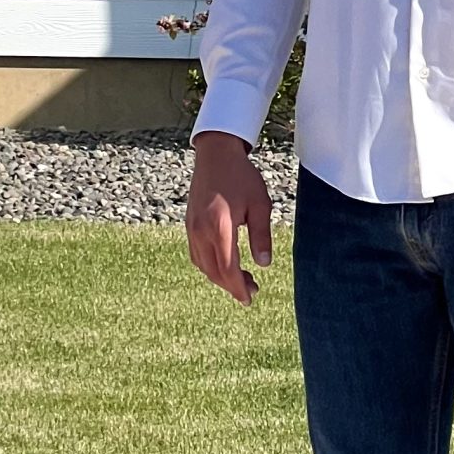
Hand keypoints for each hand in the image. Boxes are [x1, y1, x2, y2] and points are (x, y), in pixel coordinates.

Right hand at [186, 133, 274, 304]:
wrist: (215, 155)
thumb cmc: (241, 176)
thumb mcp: (260, 204)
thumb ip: (261, 236)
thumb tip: (264, 264)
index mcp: (220, 226)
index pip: (227, 268)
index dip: (238, 287)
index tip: (249, 298)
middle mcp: (201, 230)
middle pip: (214, 271)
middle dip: (232, 286)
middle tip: (252, 291)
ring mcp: (191, 228)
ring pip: (203, 265)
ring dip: (221, 278)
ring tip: (241, 279)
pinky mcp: (189, 225)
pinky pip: (196, 255)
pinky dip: (210, 266)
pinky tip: (224, 265)